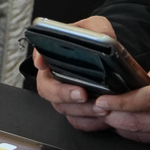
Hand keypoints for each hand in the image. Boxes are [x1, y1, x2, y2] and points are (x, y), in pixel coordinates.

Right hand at [34, 16, 118, 131]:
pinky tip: (103, 117)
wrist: (110, 61)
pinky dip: (90, 122)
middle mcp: (55, 77)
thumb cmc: (97, 42)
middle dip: (64, 93)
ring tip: (101, 107)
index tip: (44, 63)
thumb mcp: (97, 28)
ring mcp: (64, 97)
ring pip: (64, 109)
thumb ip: (96, 29)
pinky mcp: (77, 111)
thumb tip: (96, 38)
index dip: (39, 60)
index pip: (39, 56)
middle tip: (82, 93)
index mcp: (54, 55)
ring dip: (82, 110)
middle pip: (48, 90)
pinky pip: (78, 122)